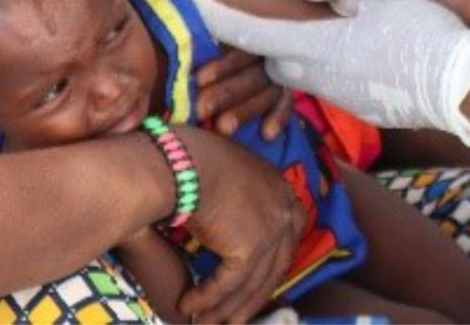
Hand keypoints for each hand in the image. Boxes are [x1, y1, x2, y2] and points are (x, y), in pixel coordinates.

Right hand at [170, 125, 304, 322]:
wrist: (184, 160)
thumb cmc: (196, 160)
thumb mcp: (230, 176)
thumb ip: (239, 201)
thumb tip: (226, 227)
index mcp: (283, 193)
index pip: (283, 243)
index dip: (267, 271)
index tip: (252, 291)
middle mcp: (285, 212)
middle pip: (272, 269)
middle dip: (249, 300)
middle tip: (231, 322)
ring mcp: (272, 231)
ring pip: (249, 284)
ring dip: (224, 308)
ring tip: (205, 324)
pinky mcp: (250, 248)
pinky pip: (227, 285)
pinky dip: (206, 299)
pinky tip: (188, 305)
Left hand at [188, 0, 469, 145]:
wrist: (456, 87)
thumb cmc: (419, 33)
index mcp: (310, 43)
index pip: (247, 29)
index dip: (217, 12)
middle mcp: (312, 74)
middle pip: (273, 54)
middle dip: (272, 34)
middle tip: (290, 9)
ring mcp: (335, 94)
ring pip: (301, 70)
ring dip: (306, 50)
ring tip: (335, 28)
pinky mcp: (356, 104)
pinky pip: (331, 81)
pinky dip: (335, 65)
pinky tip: (365, 51)